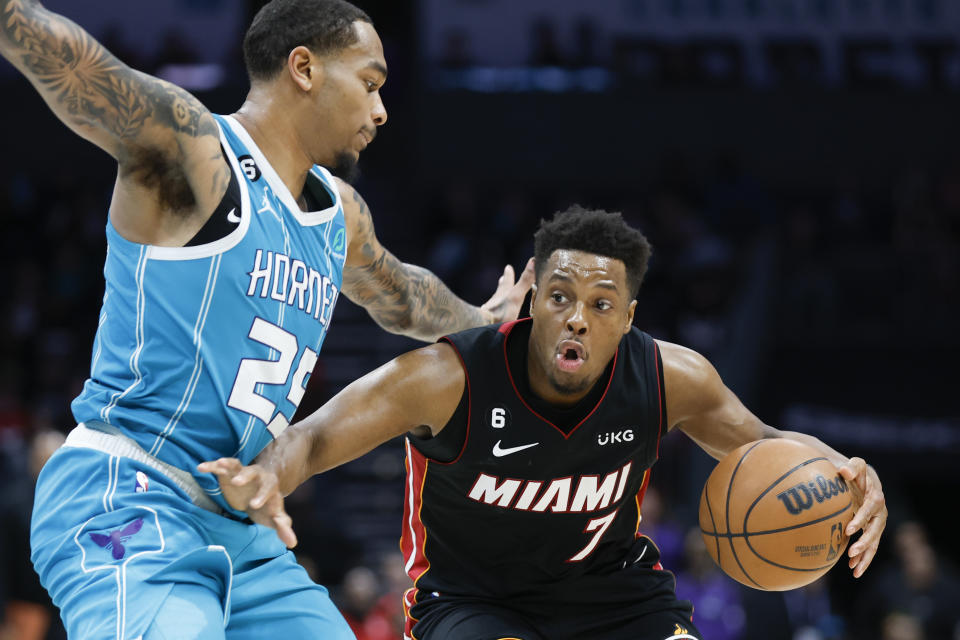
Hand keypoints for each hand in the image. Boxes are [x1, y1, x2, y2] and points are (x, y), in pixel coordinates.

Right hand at [197, 458, 297, 547]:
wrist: (258, 495)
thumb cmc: (267, 508)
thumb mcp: (274, 518)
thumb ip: (283, 528)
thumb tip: (293, 543)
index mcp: (270, 487)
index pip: (269, 490)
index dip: (262, 497)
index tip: (255, 506)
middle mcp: (257, 476)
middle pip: (254, 472)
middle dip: (246, 476)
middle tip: (237, 482)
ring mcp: (243, 473)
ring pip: (237, 465)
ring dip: (228, 464)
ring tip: (219, 463)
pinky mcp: (229, 473)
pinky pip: (221, 466)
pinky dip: (212, 465)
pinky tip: (200, 467)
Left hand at [480, 258, 535, 323]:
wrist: (481, 328)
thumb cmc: (499, 313)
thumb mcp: (515, 296)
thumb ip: (524, 282)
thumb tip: (533, 261)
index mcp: (504, 295)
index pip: (507, 282)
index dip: (509, 275)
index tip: (508, 267)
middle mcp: (495, 303)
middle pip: (499, 291)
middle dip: (502, 285)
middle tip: (501, 278)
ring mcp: (490, 313)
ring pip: (495, 303)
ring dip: (498, 299)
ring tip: (498, 298)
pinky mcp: (487, 324)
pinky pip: (492, 317)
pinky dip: (495, 315)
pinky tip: (494, 319)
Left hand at [838, 457, 886, 577]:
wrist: (863, 478)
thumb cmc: (855, 471)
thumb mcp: (854, 465)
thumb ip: (851, 467)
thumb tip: (843, 470)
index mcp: (875, 496)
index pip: (869, 509)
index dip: (861, 519)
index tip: (848, 530)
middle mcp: (880, 511)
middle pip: (875, 529)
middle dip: (864, 542)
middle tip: (851, 552)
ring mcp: (878, 522)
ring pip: (875, 542)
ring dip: (865, 555)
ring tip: (854, 568)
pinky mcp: (873, 530)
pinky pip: (871, 547)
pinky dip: (864, 558)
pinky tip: (854, 570)